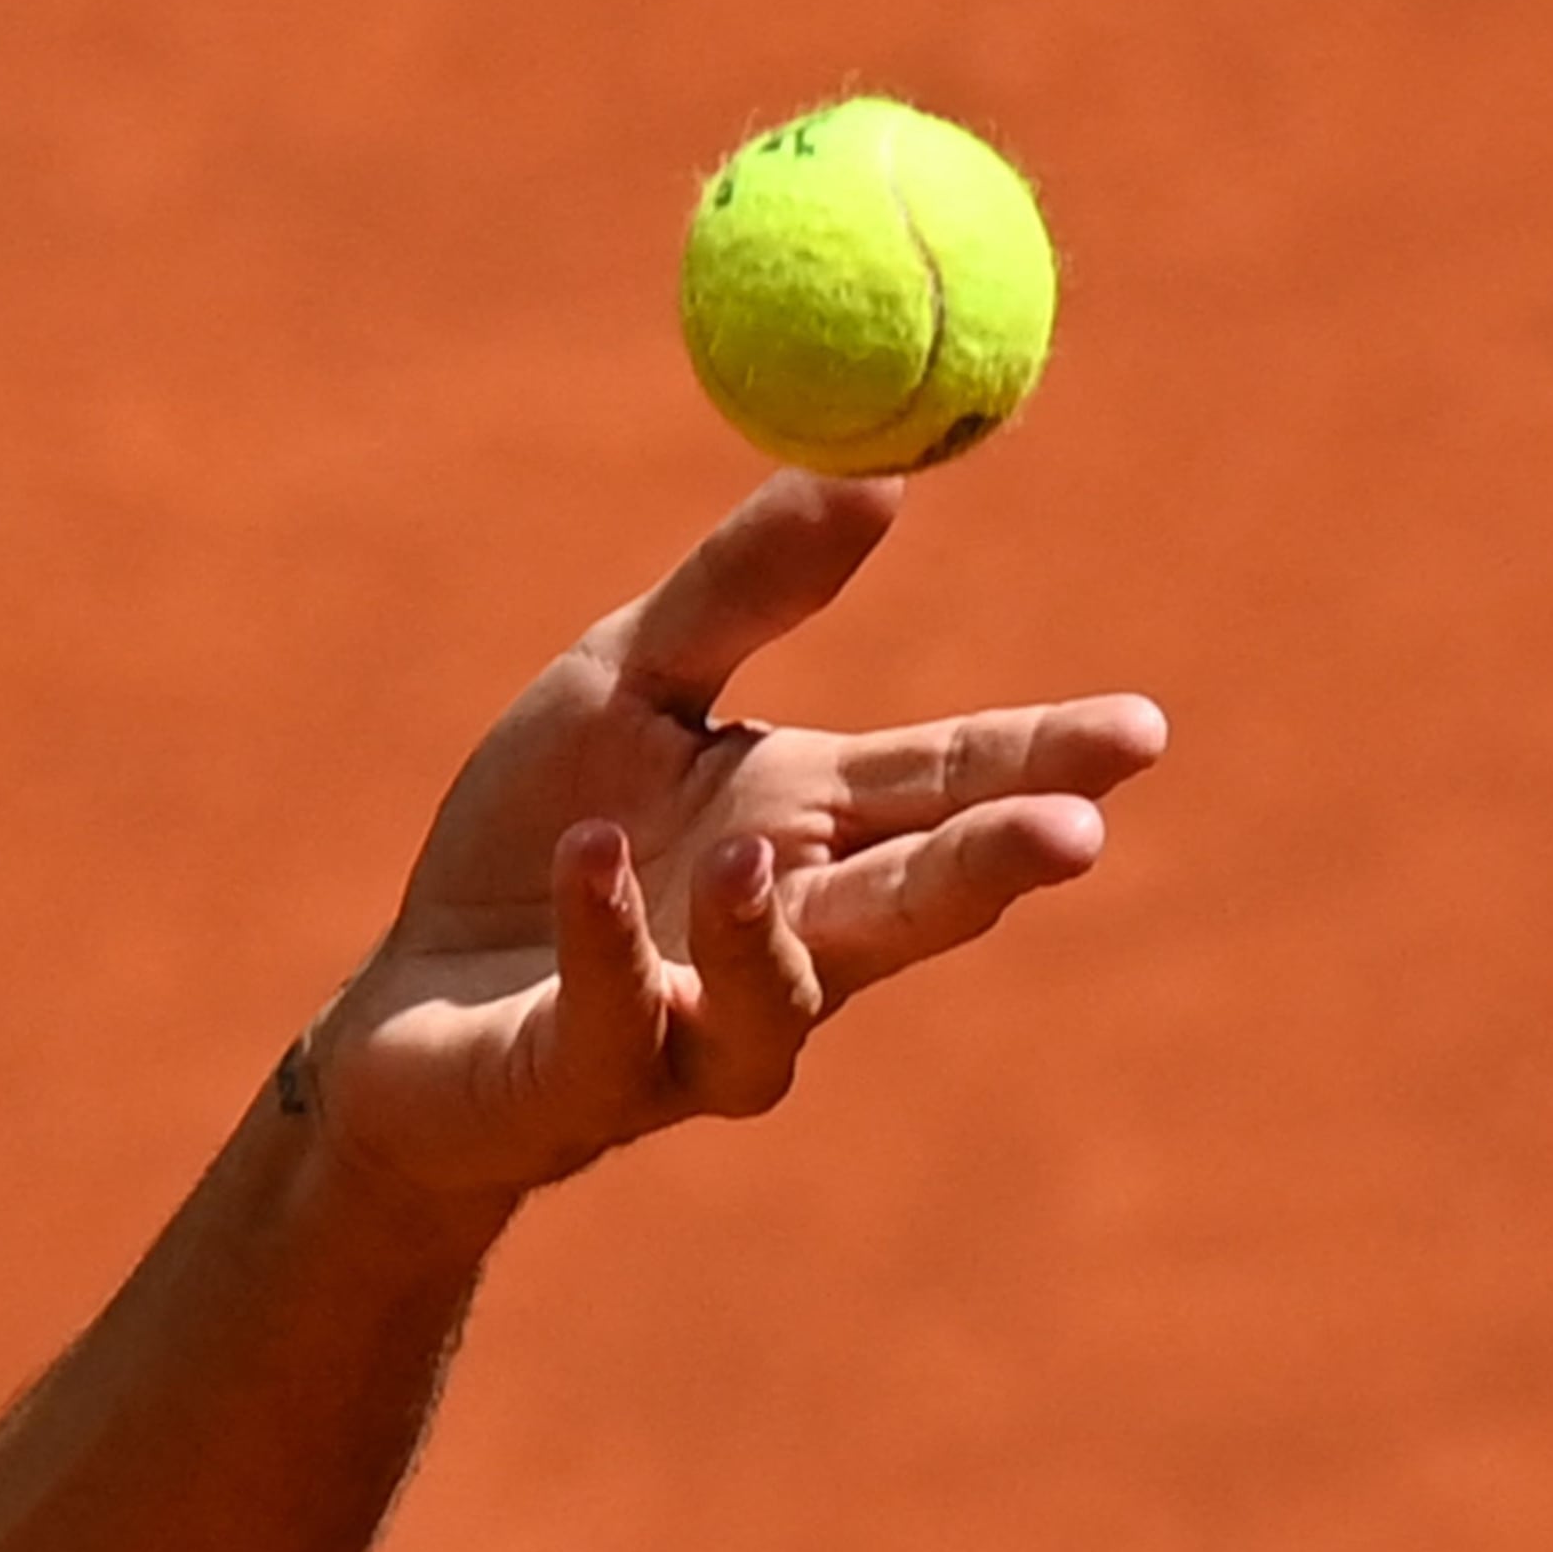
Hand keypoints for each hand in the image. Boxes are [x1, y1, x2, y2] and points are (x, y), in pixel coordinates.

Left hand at [308, 472, 1166, 1201]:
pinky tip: (591, 858)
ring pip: (778, 1002)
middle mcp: (785, 943)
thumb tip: (877, 470)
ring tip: (755, 848)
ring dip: (772, 928)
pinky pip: (615, 1018)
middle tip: (1073, 832)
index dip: (1045, 762)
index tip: (1141, 730)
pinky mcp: (589, 1081)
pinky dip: (607, 939)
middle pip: (908, 907)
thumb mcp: (628, 684)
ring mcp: (697, 1027)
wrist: (411, 1002)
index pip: (948, 788)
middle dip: (989, 870)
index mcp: (811, 831)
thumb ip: (740, 592)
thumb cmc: (538, 836)